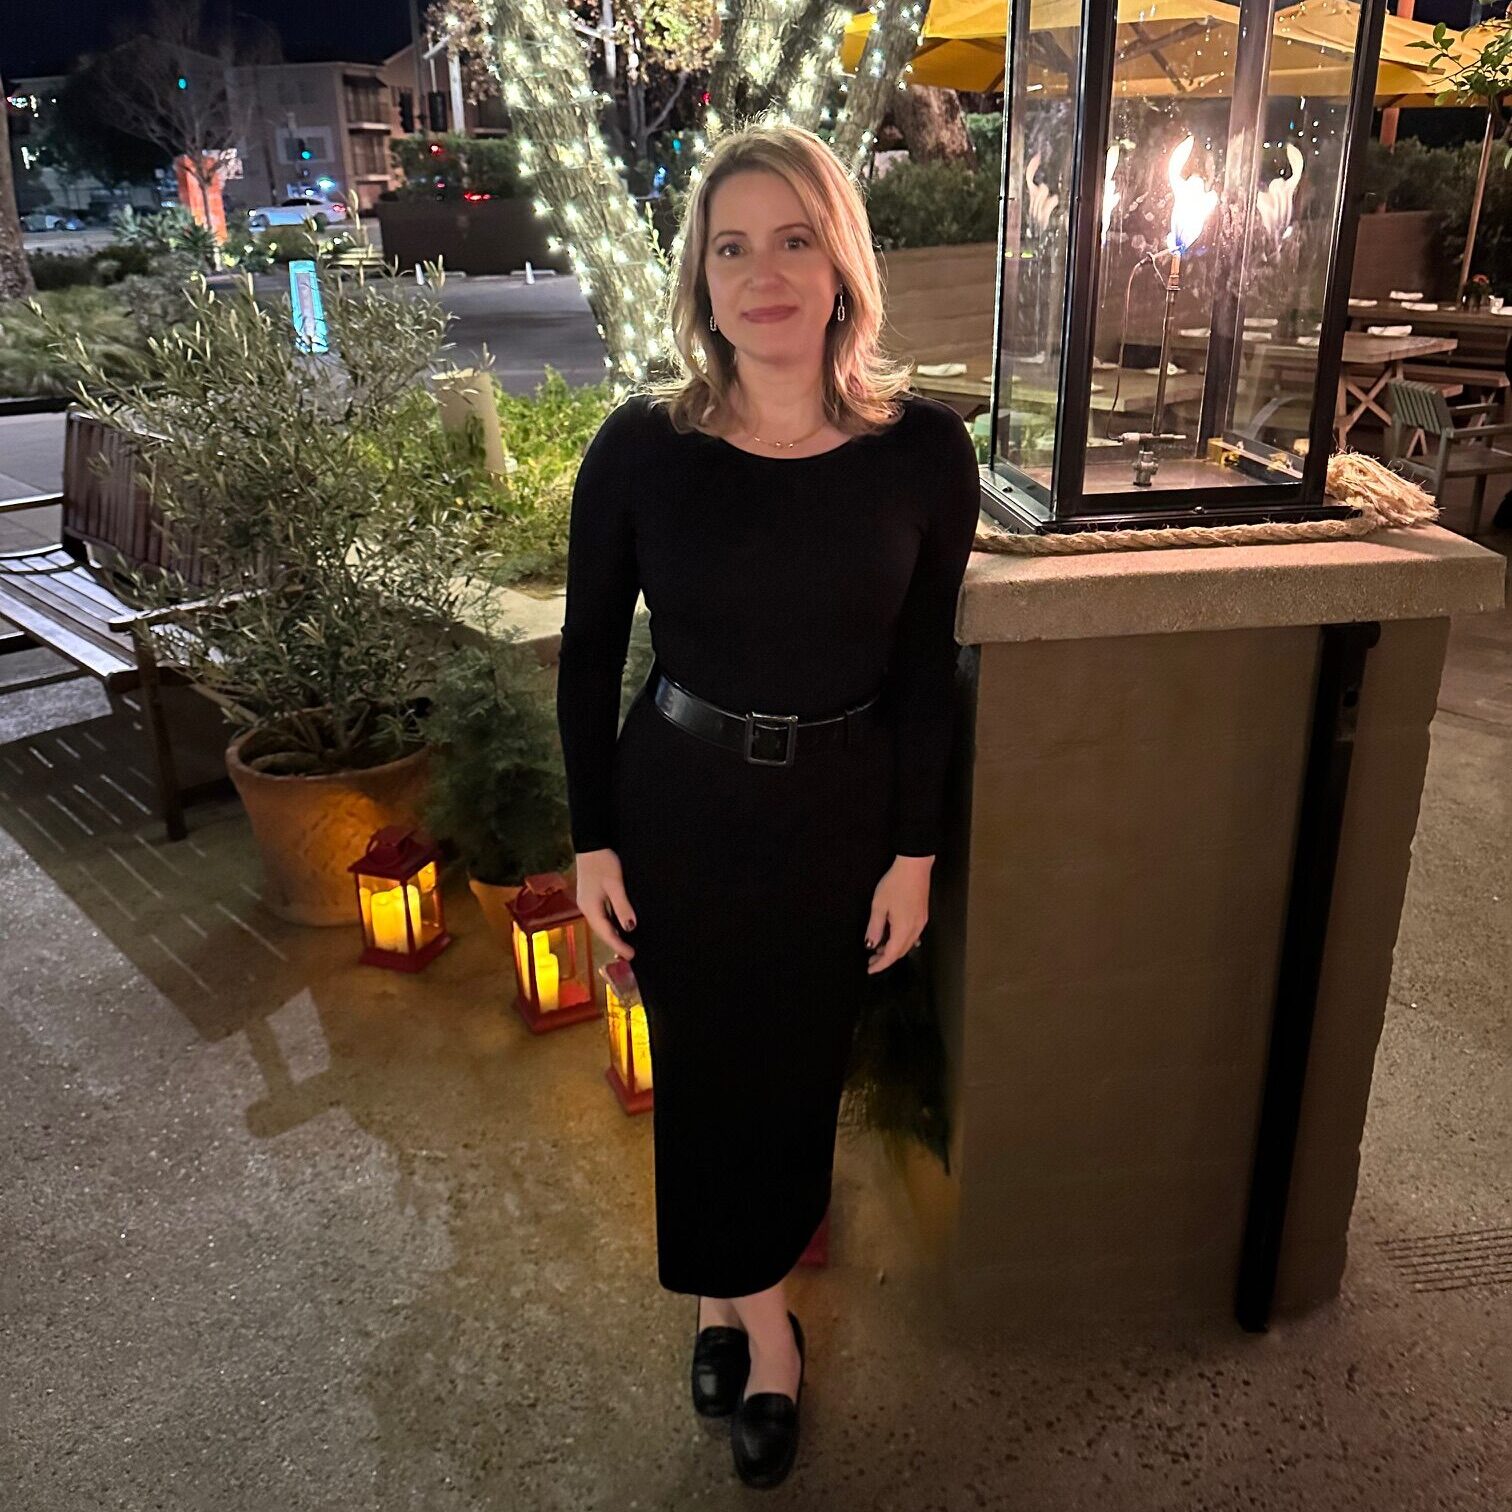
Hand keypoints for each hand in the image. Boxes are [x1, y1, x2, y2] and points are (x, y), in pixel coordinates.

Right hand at [573, 848, 636, 959]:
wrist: (591, 843)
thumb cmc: (603, 862)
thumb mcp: (615, 884)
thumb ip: (622, 907)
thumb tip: (630, 928)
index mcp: (590, 908)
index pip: (606, 933)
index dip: (619, 945)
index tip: (632, 956)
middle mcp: (586, 908)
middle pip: (601, 931)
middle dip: (615, 943)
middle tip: (630, 954)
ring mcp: (586, 902)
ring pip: (601, 924)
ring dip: (612, 934)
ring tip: (626, 944)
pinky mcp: (590, 896)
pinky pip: (600, 916)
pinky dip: (610, 924)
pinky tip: (619, 926)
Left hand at [864, 855, 932, 973]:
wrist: (915, 866)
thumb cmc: (895, 883)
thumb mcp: (879, 905)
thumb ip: (875, 927)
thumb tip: (870, 944)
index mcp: (904, 929)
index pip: (891, 954)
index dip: (881, 964)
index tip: (870, 969)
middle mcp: (916, 929)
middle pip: (901, 952)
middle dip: (886, 958)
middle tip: (871, 960)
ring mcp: (922, 922)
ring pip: (908, 944)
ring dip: (894, 950)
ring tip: (879, 948)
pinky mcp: (923, 915)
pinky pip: (913, 935)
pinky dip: (901, 941)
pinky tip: (893, 937)